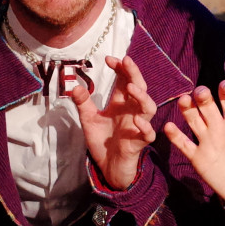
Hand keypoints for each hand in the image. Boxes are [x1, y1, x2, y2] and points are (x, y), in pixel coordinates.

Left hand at [72, 54, 156, 189]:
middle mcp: (131, 111)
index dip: (120, 68)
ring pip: (149, 108)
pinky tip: (136, 120)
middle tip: (126, 61)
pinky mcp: (139, 143)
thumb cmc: (103, 141)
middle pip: (139, 88)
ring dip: (142, 97)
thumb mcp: (88, 120)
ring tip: (130, 88)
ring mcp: (137, 126)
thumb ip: (83, 103)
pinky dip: (145, 127)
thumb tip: (75, 87)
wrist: (107, 166)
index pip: (124, 80)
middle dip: (134, 73)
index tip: (109, 59)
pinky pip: (148, 134)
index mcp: (120, 103)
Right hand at [163, 79, 224, 206]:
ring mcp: (207, 141)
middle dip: (203, 97)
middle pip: (207, 106)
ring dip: (187, 109)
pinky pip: (183, 144)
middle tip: (201, 92)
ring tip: (184, 100)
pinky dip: (175, 136)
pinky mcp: (198, 157)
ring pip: (193, 119)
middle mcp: (219, 128)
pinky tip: (169, 126)